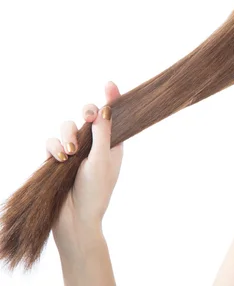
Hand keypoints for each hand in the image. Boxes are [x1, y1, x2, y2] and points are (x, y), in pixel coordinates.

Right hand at [48, 81, 123, 246]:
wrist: (75, 220)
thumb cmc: (96, 191)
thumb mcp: (103, 159)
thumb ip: (103, 133)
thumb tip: (107, 107)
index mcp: (112, 144)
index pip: (112, 117)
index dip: (111, 99)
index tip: (109, 83)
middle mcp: (94, 145)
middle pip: (88, 116)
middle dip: (86, 113)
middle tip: (88, 117)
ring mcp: (75, 152)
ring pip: (66, 127)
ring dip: (67, 135)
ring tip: (71, 153)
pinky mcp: (56, 160)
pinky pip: (51, 142)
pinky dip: (54, 147)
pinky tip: (59, 158)